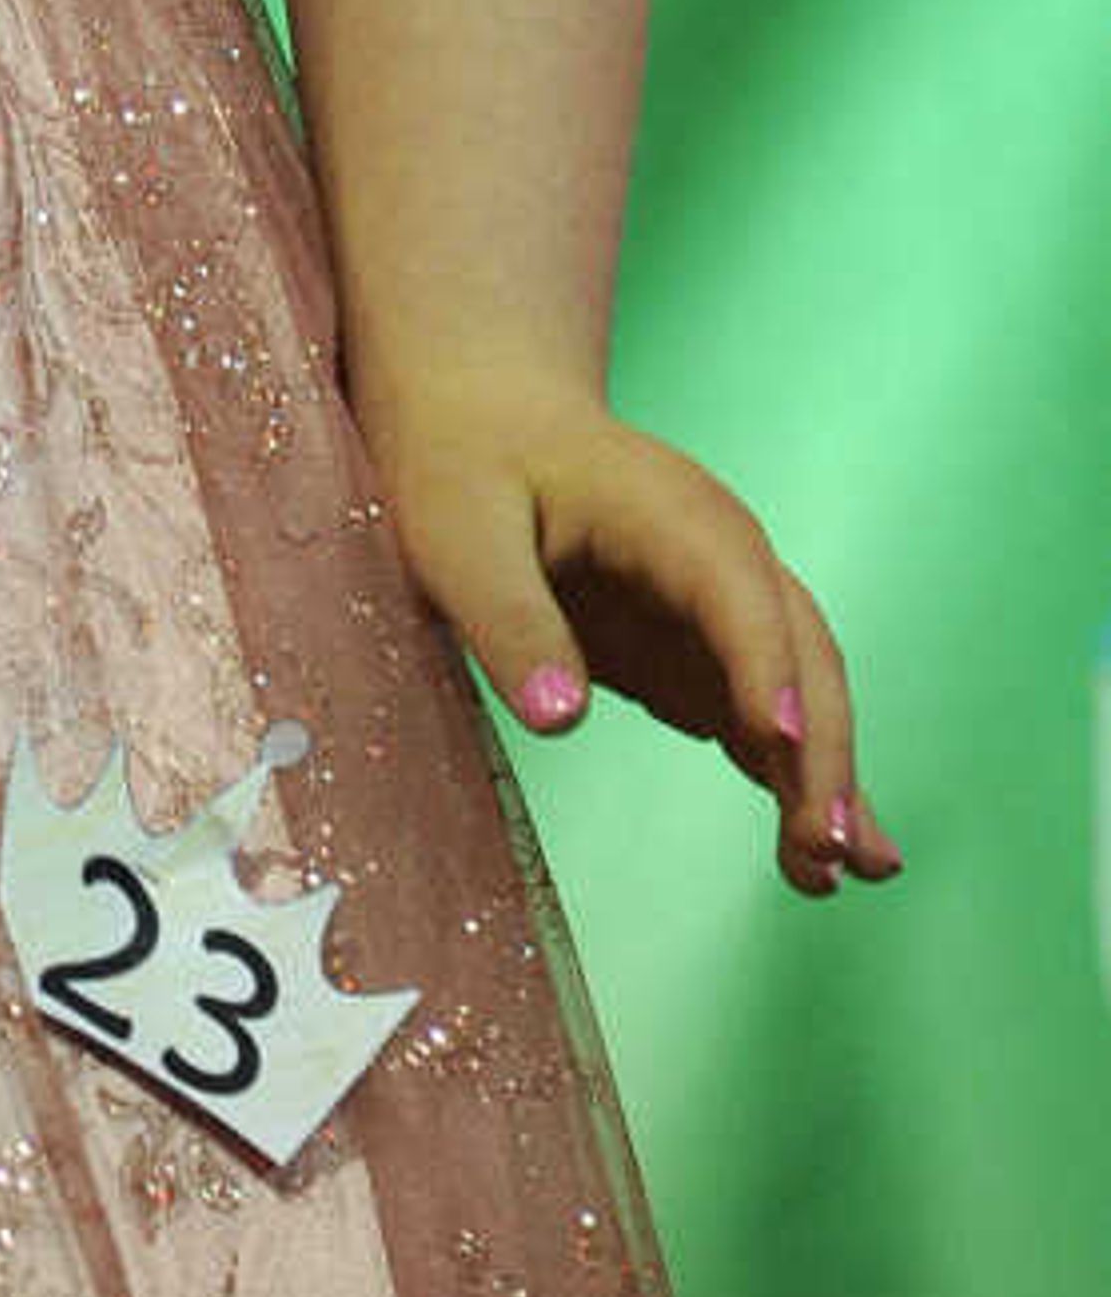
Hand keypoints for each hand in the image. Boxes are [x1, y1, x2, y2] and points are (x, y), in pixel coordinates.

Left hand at [368, 377, 898, 899]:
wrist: (485, 420)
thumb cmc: (467, 467)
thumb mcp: (457, 535)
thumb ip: (508, 619)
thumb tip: (561, 720)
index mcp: (673, 514)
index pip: (737, 594)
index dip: (761, 666)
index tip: (775, 744)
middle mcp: (724, 558)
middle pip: (797, 653)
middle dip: (819, 748)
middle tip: (830, 850)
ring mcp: (723, 608)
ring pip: (800, 693)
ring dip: (823, 779)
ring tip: (839, 876)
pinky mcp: (704, 652)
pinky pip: (764, 719)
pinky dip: (788, 780)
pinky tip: (806, 855)